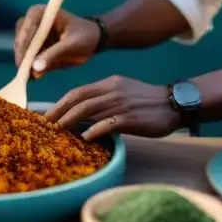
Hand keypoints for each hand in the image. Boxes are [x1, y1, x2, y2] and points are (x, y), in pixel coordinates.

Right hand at [14, 6, 99, 77]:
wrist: (93, 40)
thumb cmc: (85, 36)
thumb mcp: (72, 45)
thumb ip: (54, 54)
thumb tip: (35, 68)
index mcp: (40, 13)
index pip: (27, 29)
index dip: (24, 46)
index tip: (24, 63)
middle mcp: (32, 22)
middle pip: (20, 40)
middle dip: (22, 56)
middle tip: (25, 73)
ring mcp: (32, 35)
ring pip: (21, 50)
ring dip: (24, 63)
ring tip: (29, 77)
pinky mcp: (34, 47)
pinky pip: (28, 58)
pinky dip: (29, 67)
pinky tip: (33, 77)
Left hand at [45, 76, 182, 140]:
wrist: (176, 102)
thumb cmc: (148, 101)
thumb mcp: (124, 92)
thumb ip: (104, 99)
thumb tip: (83, 114)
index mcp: (109, 84)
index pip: (78, 91)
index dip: (60, 103)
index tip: (47, 114)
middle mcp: (112, 91)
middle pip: (78, 99)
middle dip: (59, 112)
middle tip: (45, 125)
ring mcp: (121, 103)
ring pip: (88, 110)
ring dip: (70, 121)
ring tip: (58, 132)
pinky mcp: (131, 118)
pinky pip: (108, 123)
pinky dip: (94, 130)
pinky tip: (85, 138)